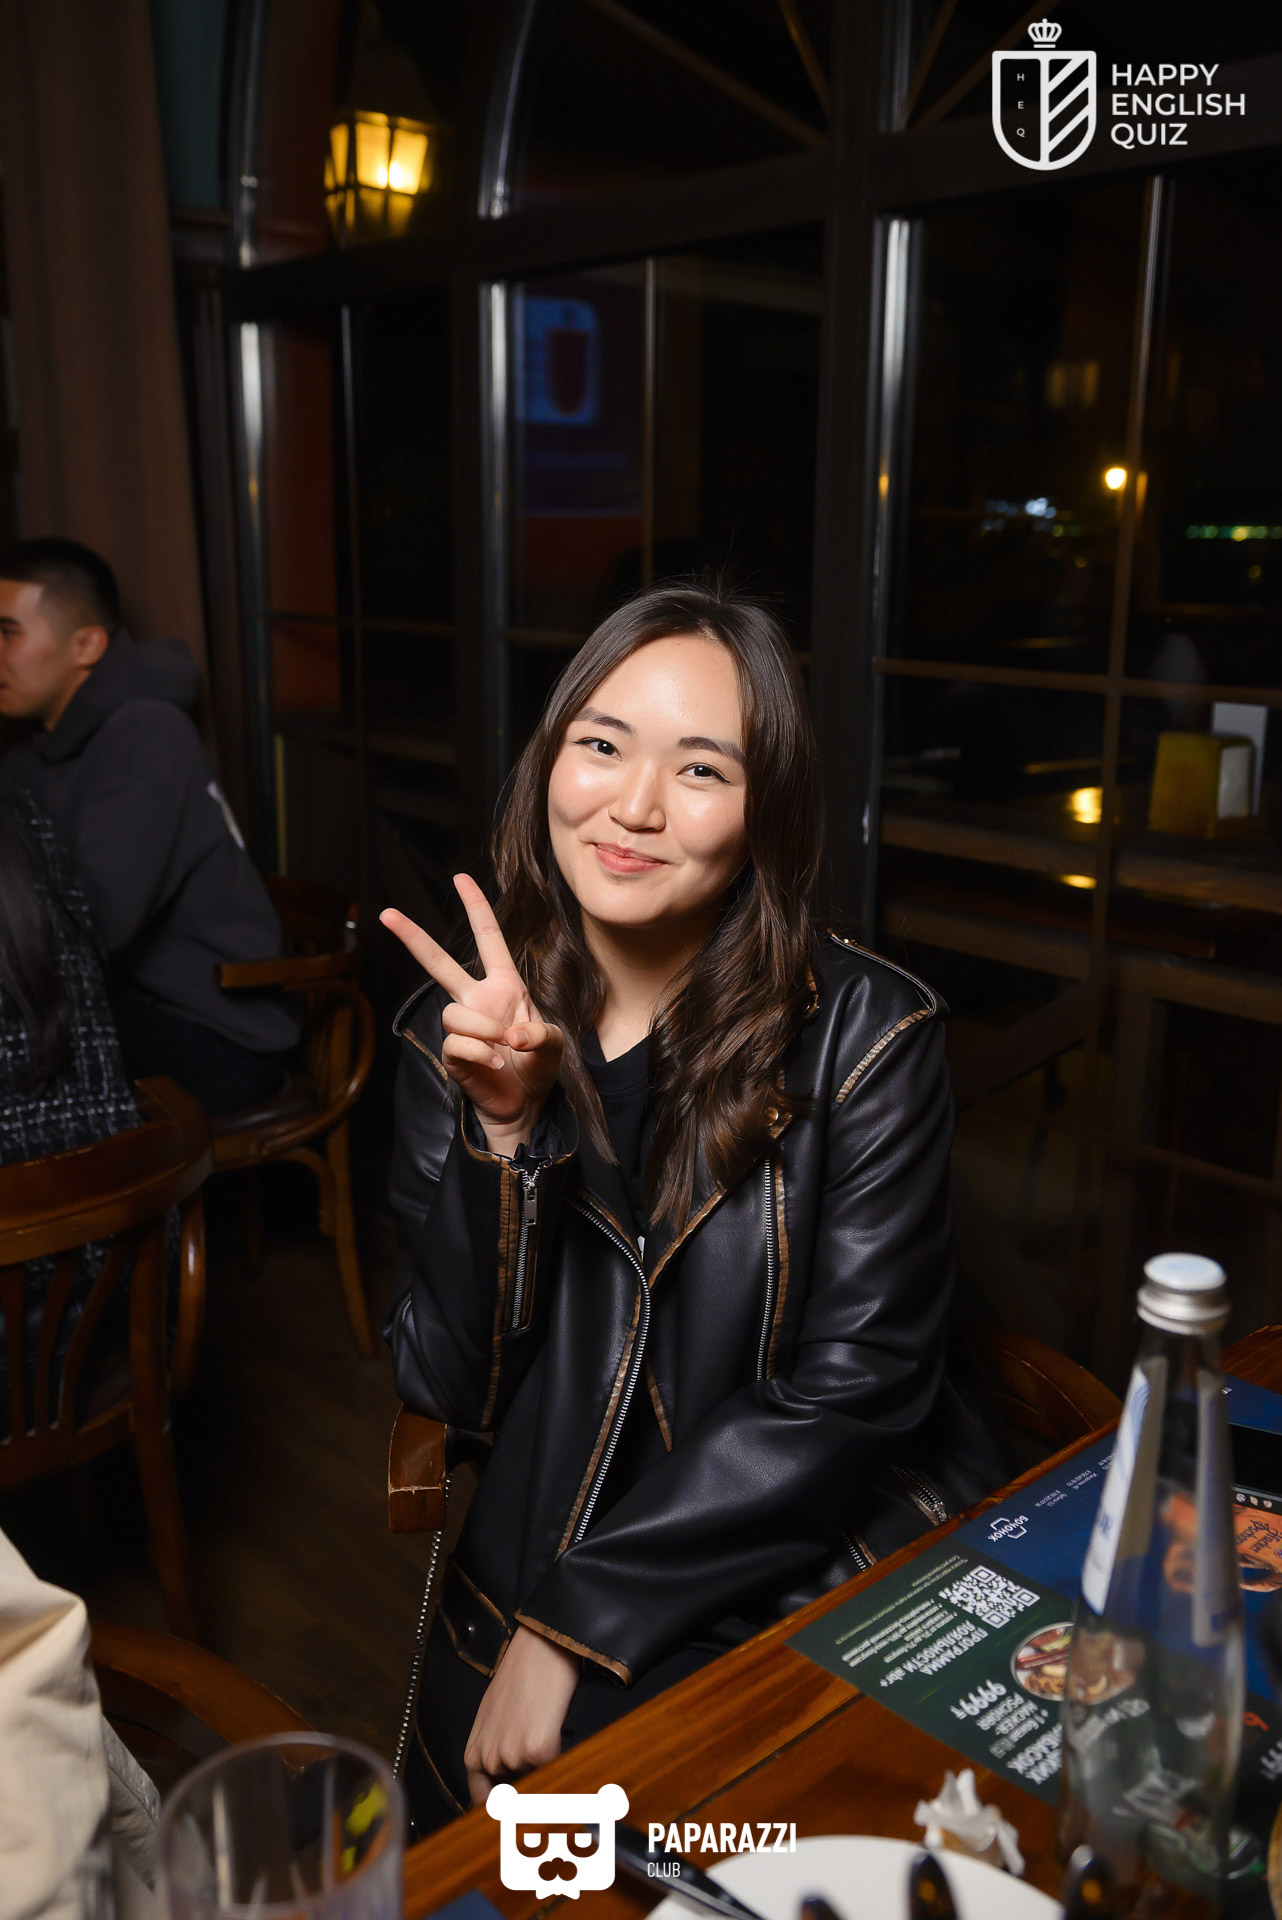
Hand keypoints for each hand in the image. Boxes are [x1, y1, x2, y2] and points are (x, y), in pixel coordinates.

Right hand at [381, 876, 563, 1154]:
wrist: (525, 1105)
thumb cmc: (538, 1067)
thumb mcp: (555, 1044)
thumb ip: (540, 1034)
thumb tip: (507, 1034)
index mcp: (504, 985)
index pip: (488, 938)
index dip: (476, 907)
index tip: (460, 877)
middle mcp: (477, 999)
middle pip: (438, 963)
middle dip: (413, 937)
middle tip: (387, 913)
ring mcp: (462, 1026)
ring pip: (454, 1013)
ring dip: (484, 1030)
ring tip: (504, 1048)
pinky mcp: (453, 1053)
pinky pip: (458, 1043)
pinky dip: (482, 1055)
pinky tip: (496, 1065)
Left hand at [464, 1624, 580, 1805]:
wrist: (541, 1647)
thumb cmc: (520, 1676)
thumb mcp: (493, 1717)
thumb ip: (493, 1750)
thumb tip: (503, 1785)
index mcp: (474, 1753)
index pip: (482, 1802)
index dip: (499, 1813)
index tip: (512, 1823)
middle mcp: (489, 1758)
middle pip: (515, 1796)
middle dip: (531, 1792)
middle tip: (547, 1788)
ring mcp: (513, 1756)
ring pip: (538, 1781)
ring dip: (548, 1771)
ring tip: (554, 1742)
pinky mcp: (538, 1750)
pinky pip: (557, 1769)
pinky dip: (564, 1760)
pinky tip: (563, 1737)